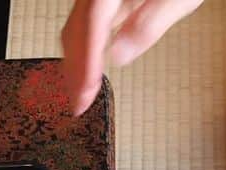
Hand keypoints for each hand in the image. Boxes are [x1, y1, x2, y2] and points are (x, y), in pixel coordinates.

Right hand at [61, 0, 204, 114]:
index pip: (93, 23)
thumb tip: (119, 56)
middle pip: (77, 28)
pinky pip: (84, 23)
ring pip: (75, 27)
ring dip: (76, 62)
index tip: (85, 90)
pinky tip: (90, 66)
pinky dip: (83, 49)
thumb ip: (150, 24)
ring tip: (82, 92)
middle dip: (75, 69)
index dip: (86, 60)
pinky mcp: (103, 0)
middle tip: (79, 104)